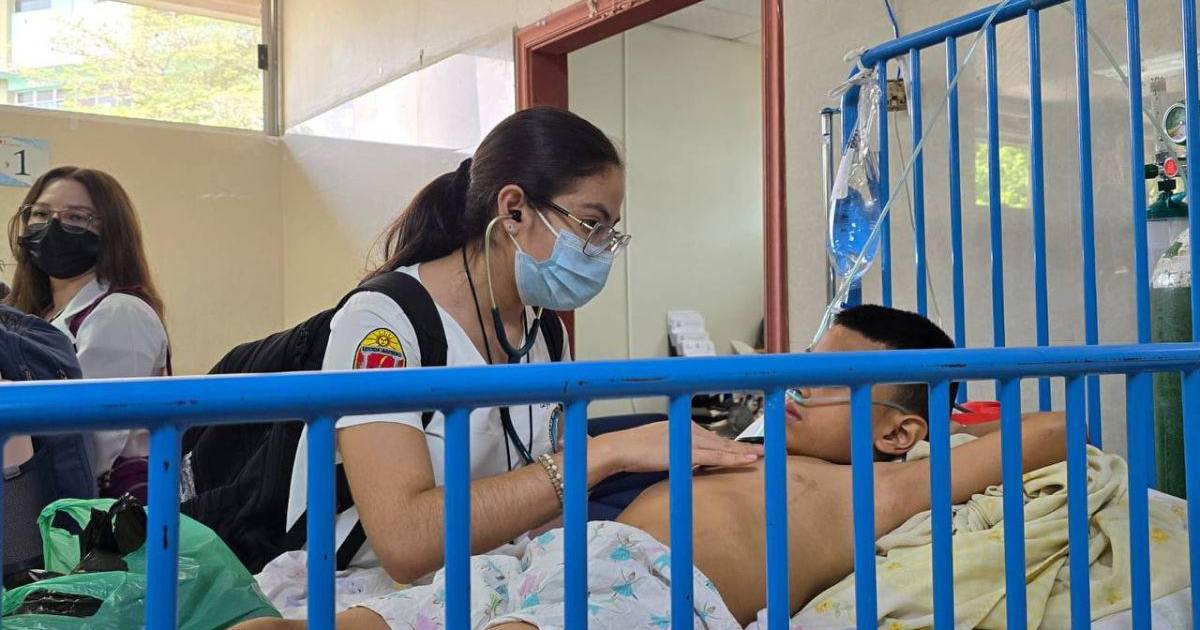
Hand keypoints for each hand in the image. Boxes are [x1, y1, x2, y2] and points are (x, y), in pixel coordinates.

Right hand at [593, 421, 762, 474]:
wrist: (619, 448)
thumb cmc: (632, 450)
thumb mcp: (657, 448)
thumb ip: (674, 452)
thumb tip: (685, 462)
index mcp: (682, 426)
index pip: (711, 438)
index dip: (729, 445)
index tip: (744, 449)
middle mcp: (689, 429)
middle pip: (721, 440)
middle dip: (743, 446)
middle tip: (765, 450)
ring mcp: (689, 439)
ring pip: (723, 447)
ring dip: (744, 451)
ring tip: (763, 455)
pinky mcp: (687, 451)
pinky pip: (716, 455)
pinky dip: (734, 457)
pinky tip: (748, 459)